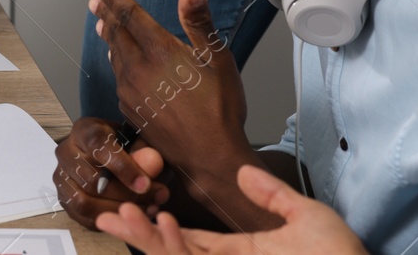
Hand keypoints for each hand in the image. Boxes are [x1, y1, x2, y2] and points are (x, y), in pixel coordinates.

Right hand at [53, 116, 169, 229]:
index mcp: (84, 131)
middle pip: (92, 179)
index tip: (145, 184)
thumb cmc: (121, 145)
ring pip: (84, 202)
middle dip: (128, 194)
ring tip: (147, 209)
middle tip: (157, 198)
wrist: (102, 154)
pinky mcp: (64, 199)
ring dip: (118, 211)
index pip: (97, 145)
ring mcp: (61, 177)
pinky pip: (83, 217)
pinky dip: (109, 220)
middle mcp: (66, 153)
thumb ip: (144, 152)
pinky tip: (130, 217)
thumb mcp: (135, 141)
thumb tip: (153, 163)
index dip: (122, 166)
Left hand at [91, 0, 265, 222]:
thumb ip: (200, 22)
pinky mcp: (130, 108)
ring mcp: (130, 90)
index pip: (130, 16)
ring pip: (115, 55)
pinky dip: (116, 62)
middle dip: (106, 13)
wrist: (209, 157)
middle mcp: (138, 68)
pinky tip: (117, 60)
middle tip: (94, 0)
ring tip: (102, 24)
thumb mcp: (218, 60)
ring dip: (108, 36)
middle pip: (117, 33)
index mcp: (160, 52)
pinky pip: (118, 77)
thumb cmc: (220, 108)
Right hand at [96, 165, 367, 254]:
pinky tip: (166, 228)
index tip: (131, 207)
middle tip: (109, 214)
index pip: (190, 241)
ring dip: (150, 240)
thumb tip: (243, 170)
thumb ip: (273, 195)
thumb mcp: (308, 217)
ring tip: (128, 214)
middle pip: (173, 253)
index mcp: (242, 254)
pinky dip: (176, 250)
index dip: (160, 226)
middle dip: (140, 235)